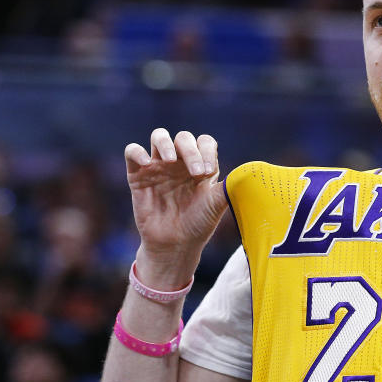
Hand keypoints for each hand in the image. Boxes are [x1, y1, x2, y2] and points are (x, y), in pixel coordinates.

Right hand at [125, 129, 228, 285]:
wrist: (175, 245)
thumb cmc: (198, 224)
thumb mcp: (216, 205)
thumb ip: (228, 187)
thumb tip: (249, 173)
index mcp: (200, 165)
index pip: (204, 142)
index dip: (207, 151)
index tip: (208, 172)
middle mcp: (180, 163)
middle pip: (183, 138)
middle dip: (191, 150)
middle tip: (196, 172)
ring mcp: (158, 167)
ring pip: (159, 137)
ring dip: (165, 143)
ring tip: (169, 159)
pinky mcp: (137, 175)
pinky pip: (132, 152)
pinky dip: (137, 152)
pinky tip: (147, 163)